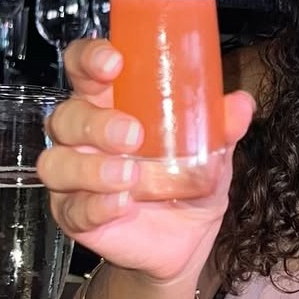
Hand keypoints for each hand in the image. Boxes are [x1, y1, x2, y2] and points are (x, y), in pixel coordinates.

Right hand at [37, 38, 253, 285]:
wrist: (187, 240)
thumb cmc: (188, 180)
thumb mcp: (211, 151)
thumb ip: (221, 127)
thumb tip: (240, 104)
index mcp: (110, 104)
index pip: (84, 69)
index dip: (89, 59)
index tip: (112, 62)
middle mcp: (83, 137)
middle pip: (67, 116)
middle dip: (96, 124)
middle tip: (132, 135)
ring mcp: (73, 177)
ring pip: (57, 163)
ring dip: (92, 168)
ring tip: (130, 176)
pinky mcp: (74, 215)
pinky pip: (73, 209)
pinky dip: (97, 205)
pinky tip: (122, 205)